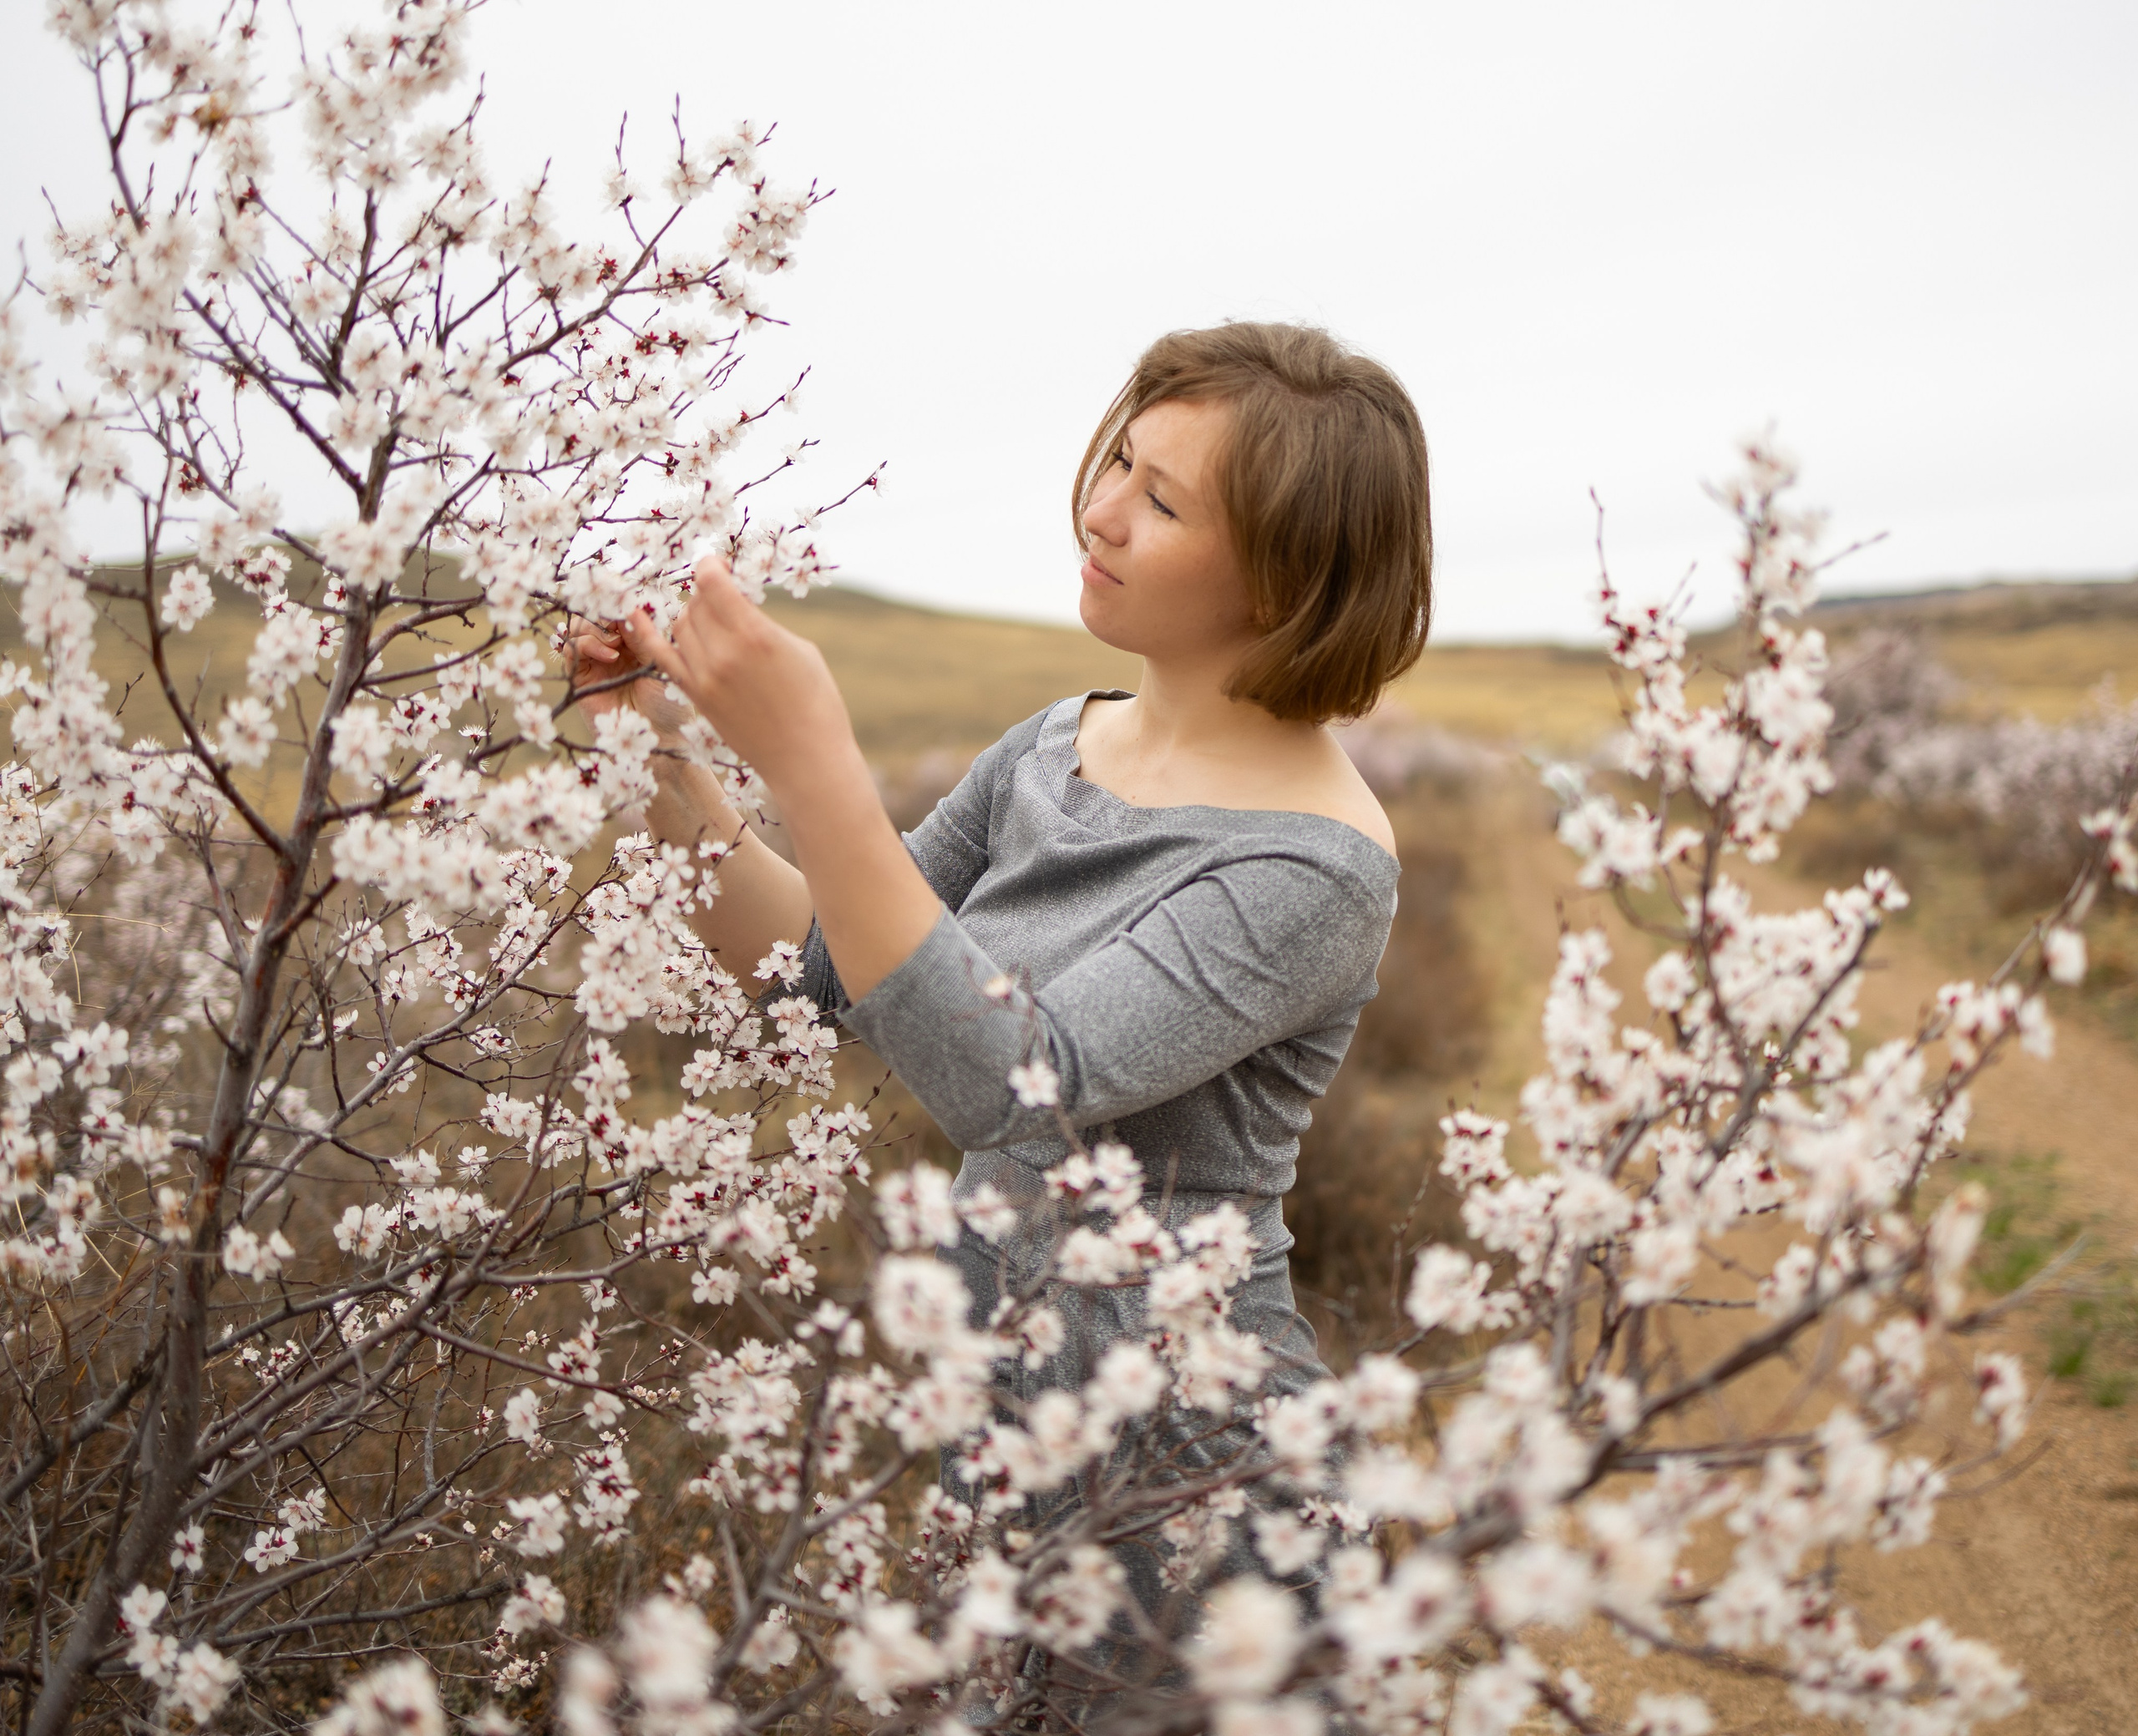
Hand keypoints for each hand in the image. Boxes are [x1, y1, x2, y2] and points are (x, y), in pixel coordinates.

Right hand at [561, 615, 694, 742]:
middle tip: (620, 625)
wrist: (659, 738)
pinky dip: (587, 644)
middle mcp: (612, 647)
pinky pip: (571, 649)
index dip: (618, 602)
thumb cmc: (669, 703)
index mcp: (634, 639)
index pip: (617, 609)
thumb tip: (627, 605)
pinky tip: (610, 655)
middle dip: (604, 612)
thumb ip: (642, 635)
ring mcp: (595, 661)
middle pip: (593, 612)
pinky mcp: (580, 677)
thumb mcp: (660, 662)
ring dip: (596, 627)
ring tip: (616, 644)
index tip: (626, 602)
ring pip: (578, 626)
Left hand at [615, 556, 850, 789]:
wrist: (806, 759)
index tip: (719, 565)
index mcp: (754, 635)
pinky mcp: (695, 696)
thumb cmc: (816, 702)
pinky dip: (647, 633)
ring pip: (679, 626)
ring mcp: (704, 677)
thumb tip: (737, 605)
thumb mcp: (799, 648)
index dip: (712, 565)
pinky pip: (661, 656)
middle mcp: (723, 654)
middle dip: (707, 594)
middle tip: (724, 598)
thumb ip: (762, 623)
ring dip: (692, 616)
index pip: (712, 582)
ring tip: (712, 620)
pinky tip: (635, 614)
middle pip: (695, 604)